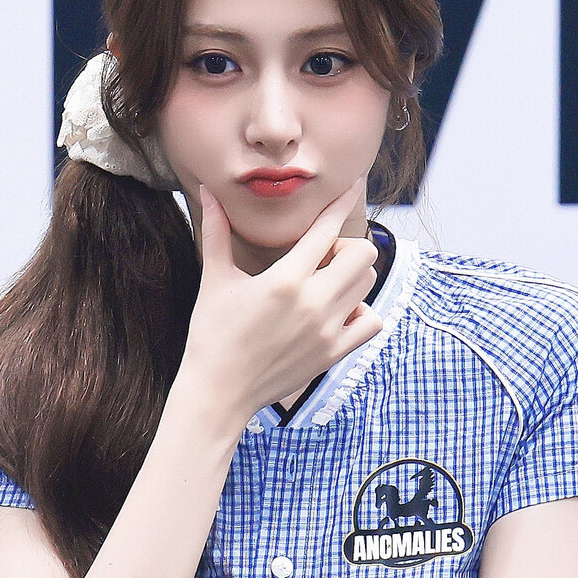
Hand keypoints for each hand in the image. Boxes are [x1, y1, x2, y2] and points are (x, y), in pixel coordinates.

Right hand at [183, 176, 382, 418]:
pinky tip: (338, 310)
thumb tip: (206, 192)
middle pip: (363, 254)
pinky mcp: (334, 353)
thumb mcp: (214, 280)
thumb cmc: (212, 334)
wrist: (218, 392)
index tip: (353, 185)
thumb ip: (216, 232)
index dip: (341, 203)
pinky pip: (370, 322)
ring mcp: (328, 331)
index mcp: (285, 280)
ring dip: (351, 275)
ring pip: (367, 284)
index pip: (326, 230)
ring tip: (324, 282)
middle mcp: (313, 303)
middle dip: (345, 246)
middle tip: (321, 256)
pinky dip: (361, 311)